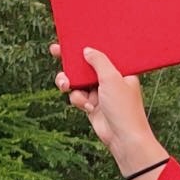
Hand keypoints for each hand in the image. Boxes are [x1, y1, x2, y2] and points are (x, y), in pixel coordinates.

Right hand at [51, 42, 163, 179]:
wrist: (124, 139)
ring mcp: (100, 93)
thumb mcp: (112, 78)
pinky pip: (77, 96)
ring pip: (77, 81)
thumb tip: (87, 50)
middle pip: (85, 65)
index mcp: (120, 70)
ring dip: (70, 82)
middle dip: (70, 61)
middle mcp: (110, 80)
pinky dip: (78, 99)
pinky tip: (87, 106)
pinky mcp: (92, 105)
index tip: (70, 39)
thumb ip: (99, 61)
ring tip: (65, 84)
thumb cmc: (124, 108)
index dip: (85, 46)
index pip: (101, 53)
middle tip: (55, 51)